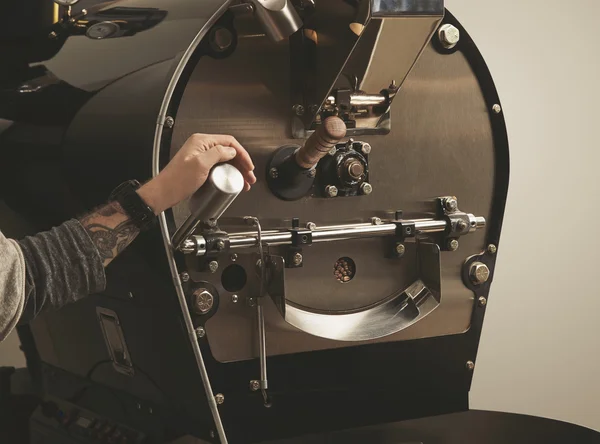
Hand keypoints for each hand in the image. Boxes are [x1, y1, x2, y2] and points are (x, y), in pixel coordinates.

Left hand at [137, 134, 255, 213]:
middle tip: (249, 175)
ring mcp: (200, 156)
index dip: (242, 153)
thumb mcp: (200, 164)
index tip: (248, 165)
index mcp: (201, 141)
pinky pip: (219, 166)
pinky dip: (229, 173)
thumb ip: (218, 153)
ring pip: (225, 160)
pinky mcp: (200, 166)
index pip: (229, 142)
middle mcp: (201, 146)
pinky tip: (232, 180)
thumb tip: (231, 151)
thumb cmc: (177, 180)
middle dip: (242, 163)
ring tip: (244, 181)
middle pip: (228, 151)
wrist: (164, 192)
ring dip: (237, 169)